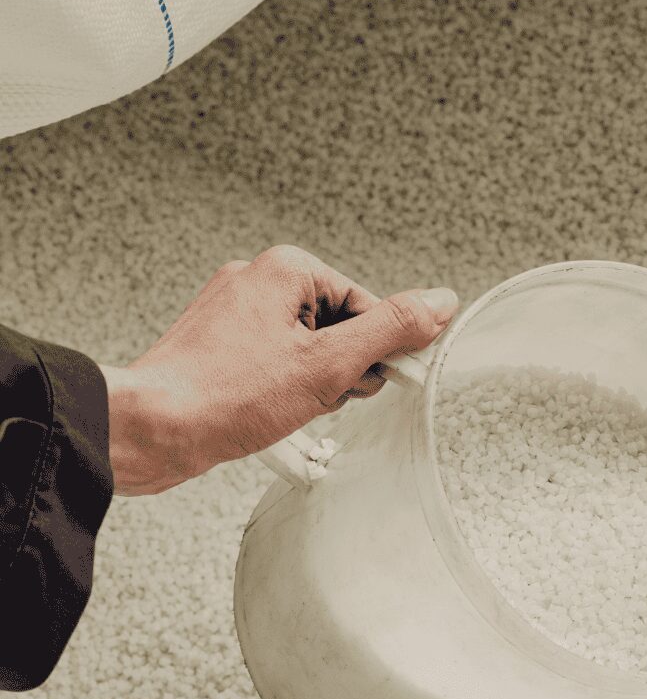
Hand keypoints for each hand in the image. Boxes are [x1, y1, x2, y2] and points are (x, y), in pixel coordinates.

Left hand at [99, 245, 458, 494]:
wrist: (154, 429)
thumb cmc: (226, 396)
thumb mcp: (327, 365)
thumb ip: (390, 331)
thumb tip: (440, 303)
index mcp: (287, 270)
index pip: (367, 308)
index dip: (374, 355)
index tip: (369, 385)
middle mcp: (258, 281)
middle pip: (338, 330)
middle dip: (338, 373)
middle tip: (314, 397)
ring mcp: (235, 314)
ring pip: (308, 353)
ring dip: (311, 388)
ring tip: (282, 406)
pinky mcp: (221, 347)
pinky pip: (276, 367)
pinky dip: (282, 394)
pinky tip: (265, 413)